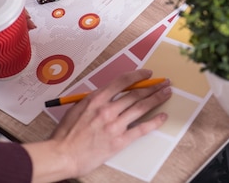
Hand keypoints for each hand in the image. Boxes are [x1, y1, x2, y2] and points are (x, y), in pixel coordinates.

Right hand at [24, 69, 171, 181]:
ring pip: (141, 107)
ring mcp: (115, 125)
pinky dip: (154, 121)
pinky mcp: (119, 141)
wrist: (61, 155)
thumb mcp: (77, 108)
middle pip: (136, 93)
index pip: (123, 81)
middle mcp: (108, 109)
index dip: (138, 75)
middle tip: (163, 83)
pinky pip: (141, 129)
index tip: (147, 74)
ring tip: (167, 93)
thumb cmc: (66, 134)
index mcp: (96, 99)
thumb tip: (108, 93)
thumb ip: (94, 99)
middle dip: (153, 86)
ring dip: (157, 98)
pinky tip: (163, 116)